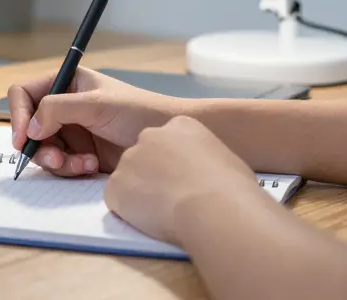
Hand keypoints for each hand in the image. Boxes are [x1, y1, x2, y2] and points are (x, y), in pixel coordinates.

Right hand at [8, 67, 185, 175]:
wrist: (167, 139)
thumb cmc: (140, 111)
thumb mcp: (97, 104)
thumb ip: (58, 109)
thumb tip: (29, 128)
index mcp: (66, 84)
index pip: (25, 94)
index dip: (17, 115)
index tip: (23, 138)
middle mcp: (64, 106)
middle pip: (29, 128)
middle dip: (39, 147)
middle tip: (56, 160)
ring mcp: (71, 131)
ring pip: (43, 150)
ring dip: (57, 161)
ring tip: (81, 164)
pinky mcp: (80, 154)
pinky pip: (60, 165)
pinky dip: (70, 169)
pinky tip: (91, 166)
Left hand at [105, 116, 265, 244]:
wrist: (213, 207)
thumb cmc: (231, 187)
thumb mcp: (225, 160)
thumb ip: (205, 160)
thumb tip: (204, 176)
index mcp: (180, 125)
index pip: (168, 142)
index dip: (176, 165)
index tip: (187, 181)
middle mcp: (149, 136)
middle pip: (144, 157)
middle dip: (154, 176)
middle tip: (174, 198)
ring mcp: (128, 159)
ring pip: (129, 179)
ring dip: (141, 195)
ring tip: (166, 213)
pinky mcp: (115, 186)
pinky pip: (118, 201)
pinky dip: (130, 213)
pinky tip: (152, 221)